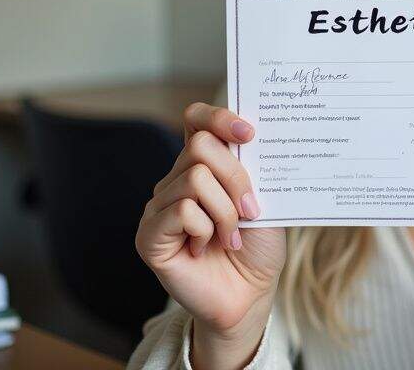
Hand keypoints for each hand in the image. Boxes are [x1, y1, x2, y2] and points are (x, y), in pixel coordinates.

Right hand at [135, 102, 284, 345]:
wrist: (249, 296)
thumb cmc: (257, 249)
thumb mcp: (264, 201)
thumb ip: (252, 169)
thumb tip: (248, 137)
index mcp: (203, 165)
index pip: (196, 119)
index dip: (218, 117)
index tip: (248, 134)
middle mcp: (176, 180)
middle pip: (200, 146)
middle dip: (236, 177)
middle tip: (251, 210)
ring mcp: (159, 207)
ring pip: (196, 180)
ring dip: (226, 212)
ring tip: (231, 237)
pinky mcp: (149, 236)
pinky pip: (182, 211)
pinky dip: (206, 230)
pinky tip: (206, 248)